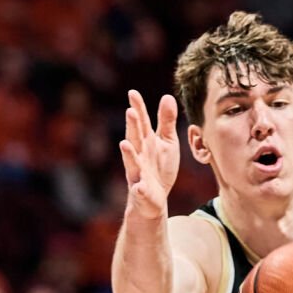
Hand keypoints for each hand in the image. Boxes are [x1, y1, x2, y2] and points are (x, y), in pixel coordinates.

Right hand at [118, 90, 179, 215]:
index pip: (141, 122)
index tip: (132, 92)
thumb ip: (166, 121)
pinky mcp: (142, 192)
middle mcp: (139, 155)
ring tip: (124, 144)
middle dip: (132, 126)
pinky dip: (139, 188)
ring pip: (132, 162)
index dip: (137, 108)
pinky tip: (138, 186)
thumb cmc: (159, 167)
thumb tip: (167, 96)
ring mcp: (138, 173)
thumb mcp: (167, 142)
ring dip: (128, 154)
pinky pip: (140, 190)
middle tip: (130, 111)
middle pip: (135, 138)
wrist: (154, 199)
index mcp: (146, 141)